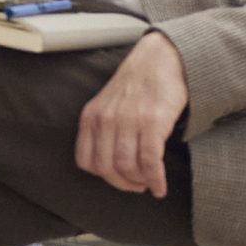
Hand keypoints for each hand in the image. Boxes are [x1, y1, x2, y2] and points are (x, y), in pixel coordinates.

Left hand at [76, 31, 188, 197]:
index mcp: (91, 117)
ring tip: (149, 183)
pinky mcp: (153, 122)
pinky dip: (155, 179)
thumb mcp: (106, 104)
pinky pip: (150, 161)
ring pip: (127, 167)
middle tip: (136, 185)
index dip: (102, 176)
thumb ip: (101, 129)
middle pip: (106, 168)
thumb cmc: (135, 85)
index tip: (117, 179)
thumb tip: (108, 164)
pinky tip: (160, 186)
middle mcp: (106, 120)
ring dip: (139, 182)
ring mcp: (128, 121)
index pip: (86, 161)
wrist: (160, 59)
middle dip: (122, 183)